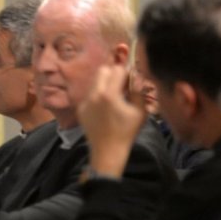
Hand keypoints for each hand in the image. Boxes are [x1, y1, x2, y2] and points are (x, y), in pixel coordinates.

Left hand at [78, 63, 143, 177]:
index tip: (131, 81)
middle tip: (122, 85)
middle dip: (113, 74)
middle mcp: (94, 95)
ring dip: (105, 84)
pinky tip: (105, 108)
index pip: (117, 69)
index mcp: (109, 94)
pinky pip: (89, 94)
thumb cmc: (127, 131)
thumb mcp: (140, 111)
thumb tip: (135, 76)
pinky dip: (98, 96)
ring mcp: (85, 101)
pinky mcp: (80, 108)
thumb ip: (137, 90)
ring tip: (115, 97)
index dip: (126, 73)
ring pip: (94, 82)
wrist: (108, 150)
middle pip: (102, 70)